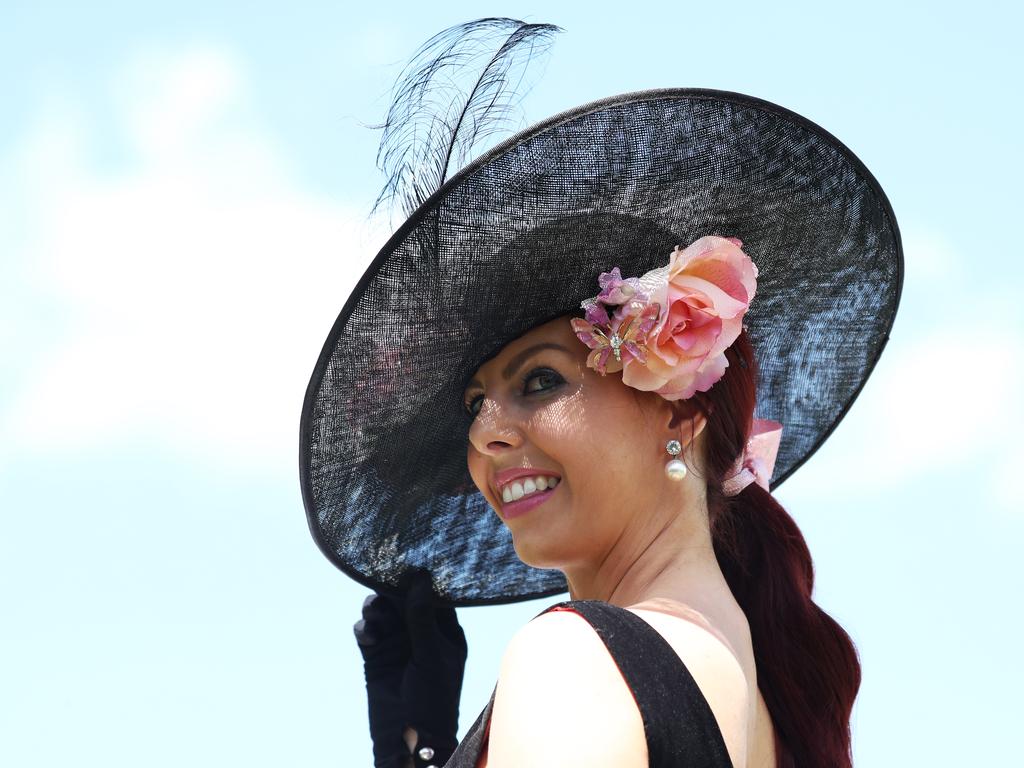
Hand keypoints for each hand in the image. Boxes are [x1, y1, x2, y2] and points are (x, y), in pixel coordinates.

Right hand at [354, 570, 467, 767]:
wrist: (411, 740)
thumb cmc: (434, 699)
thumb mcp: (431, 655)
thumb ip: (423, 617)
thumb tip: (420, 577)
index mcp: (445, 630)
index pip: (432, 596)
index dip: (419, 581)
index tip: (405, 565)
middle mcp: (420, 632)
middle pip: (402, 598)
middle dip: (391, 591)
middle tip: (383, 583)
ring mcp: (397, 642)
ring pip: (382, 610)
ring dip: (376, 607)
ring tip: (376, 614)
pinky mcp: (376, 654)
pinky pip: (366, 629)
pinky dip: (366, 627)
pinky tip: (370, 636)